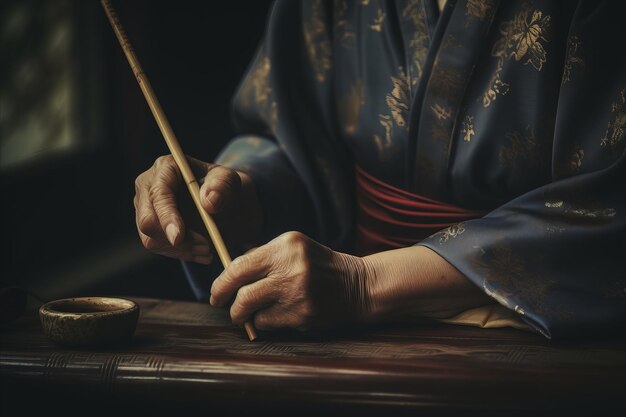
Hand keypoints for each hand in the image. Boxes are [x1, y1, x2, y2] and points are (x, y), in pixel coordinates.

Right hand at [133, 155, 262, 263]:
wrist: (220, 201)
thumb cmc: (223, 187)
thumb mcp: (230, 180)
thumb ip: (222, 186)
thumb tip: (208, 201)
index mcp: (166, 167)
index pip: (159, 194)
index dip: (167, 217)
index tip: (178, 238)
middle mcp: (148, 186)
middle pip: (148, 221)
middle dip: (176, 240)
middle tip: (206, 248)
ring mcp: (144, 208)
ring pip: (151, 239)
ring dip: (182, 250)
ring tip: (209, 250)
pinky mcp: (148, 227)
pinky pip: (157, 246)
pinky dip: (180, 253)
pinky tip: (200, 252)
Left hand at [210, 231, 491, 331]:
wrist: (358, 285)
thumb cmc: (321, 266)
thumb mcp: (295, 249)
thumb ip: (263, 256)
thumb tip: (227, 272)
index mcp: (286, 244)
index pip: (239, 264)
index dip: (221, 282)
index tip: (216, 293)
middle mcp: (291, 266)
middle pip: (240, 290)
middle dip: (226, 303)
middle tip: (225, 307)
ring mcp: (298, 291)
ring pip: (250, 309)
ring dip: (243, 315)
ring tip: (247, 315)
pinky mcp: (303, 313)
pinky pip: (267, 323)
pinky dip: (264, 323)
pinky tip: (274, 317)